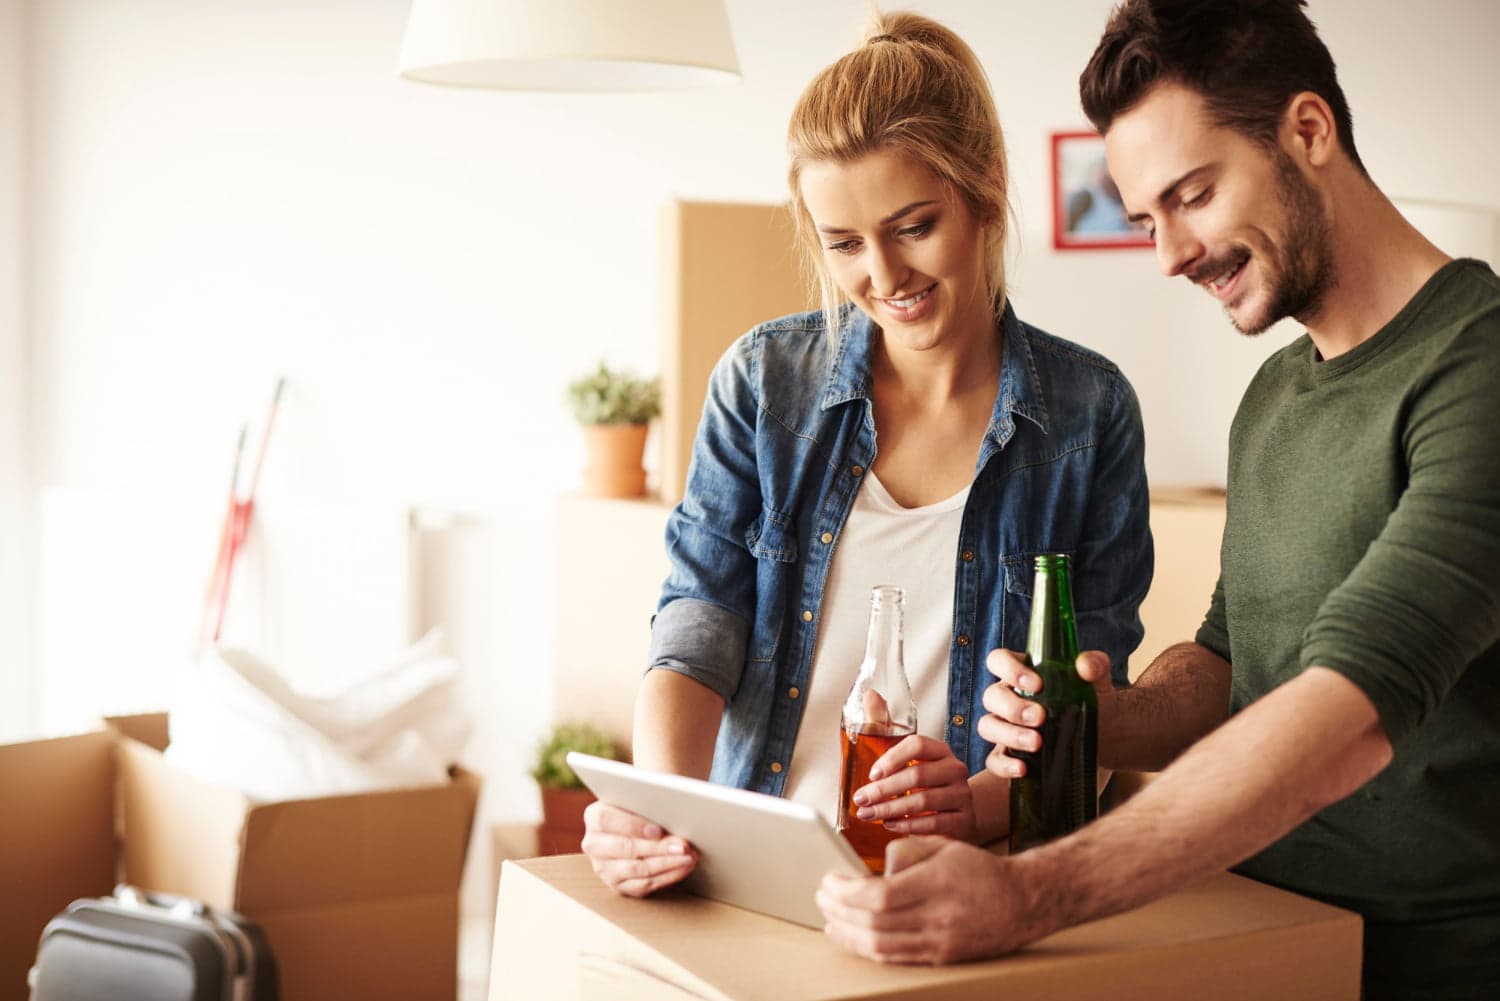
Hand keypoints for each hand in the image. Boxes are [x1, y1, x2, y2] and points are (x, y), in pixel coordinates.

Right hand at [580, 799, 696, 896]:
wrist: (644, 821)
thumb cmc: (645, 803)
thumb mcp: (645, 791)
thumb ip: (652, 793)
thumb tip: (673, 802)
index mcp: (595, 816)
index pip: (608, 819)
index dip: (634, 825)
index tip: (659, 830)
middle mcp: (594, 844)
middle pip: (625, 847)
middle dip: (658, 848)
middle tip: (683, 846)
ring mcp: (604, 867)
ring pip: (636, 869)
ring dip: (666, 864)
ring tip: (688, 856)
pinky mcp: (618, 885)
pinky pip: (643, 886)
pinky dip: (667, 876)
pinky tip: (683, 867)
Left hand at [817, 836, 1036, 963]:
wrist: (1024, 900)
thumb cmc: (979, 869)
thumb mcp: (942, 847)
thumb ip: (903, 855)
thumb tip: (865, 871)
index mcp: (937, 883)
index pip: (879, 896)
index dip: (845, 893)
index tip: (828, 881)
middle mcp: (938, 917)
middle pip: (874, 923)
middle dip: (838, 911)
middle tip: (820, 898)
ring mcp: (941, 942)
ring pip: (881, 946)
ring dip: (847, 934)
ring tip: (829, 920)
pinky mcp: (942, 957)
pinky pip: (896, 958)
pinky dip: (868, 948)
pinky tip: (853, 937)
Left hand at [853, 734, 977, 841]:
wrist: (955, 812)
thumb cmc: (922, 782)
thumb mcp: (904, 757)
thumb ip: (884, 725)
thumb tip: (871, 695)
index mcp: (940, 750)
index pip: (917, 745)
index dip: (892, 758)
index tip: (871, 774)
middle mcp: (955, 769)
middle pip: (917, 775)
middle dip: (883, 789)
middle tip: (861, 800)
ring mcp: (962, 795)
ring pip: (924, 801)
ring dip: (891, 809)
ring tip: (869, 814)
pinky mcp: (964, 820)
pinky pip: (935, 824)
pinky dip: (909, 826)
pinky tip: (890, 825)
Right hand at [978, 648, 1111, 778]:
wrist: (1107, 735)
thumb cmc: (1095, 699)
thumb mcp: (1099, 680)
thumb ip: (1096, 665)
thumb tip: (1085, 666)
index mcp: (1021, 672)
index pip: (998, 660)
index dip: (1009, 669)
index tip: (1037, 684)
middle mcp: (1008, 697)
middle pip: (991, 696)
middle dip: (1013, 707)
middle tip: (1040, 717)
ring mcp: (1006, 726)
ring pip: (988, 726)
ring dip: (1009, 734)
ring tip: (1037, 743)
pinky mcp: (1009, 754)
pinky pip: (994, 760)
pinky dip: (1004, 765)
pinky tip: (1023, 769)